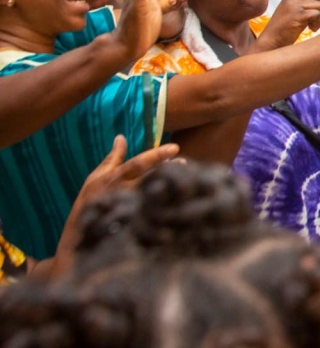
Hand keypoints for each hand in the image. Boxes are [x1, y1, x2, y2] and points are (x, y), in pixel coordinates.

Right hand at [51, 135, 179, 277]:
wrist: (79, 234)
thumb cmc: (90, 199)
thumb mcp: (97, 177)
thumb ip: (113, 158)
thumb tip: (121, 137)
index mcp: (114, 178)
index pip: (139, 164)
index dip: (157, 155)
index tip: (175, 148)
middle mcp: (123, 192)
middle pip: (150, 178)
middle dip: (168, 169)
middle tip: (184, 162)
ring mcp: (129, 208)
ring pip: (154, 194)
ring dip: (169, 185)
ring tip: (187, 177)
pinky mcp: (133, 222)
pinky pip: (152, 212)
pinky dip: (166, 205)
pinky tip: (179, 200)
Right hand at [256, 0, 319, 50]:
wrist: (273, 39)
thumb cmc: (286, 28)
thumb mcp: (301, 16)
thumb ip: (315, 11)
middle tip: (318, 17)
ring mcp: (295, 3)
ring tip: (312, 25)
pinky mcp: (298, 12)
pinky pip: (317, 14)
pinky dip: (317, 23)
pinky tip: (310, 28)